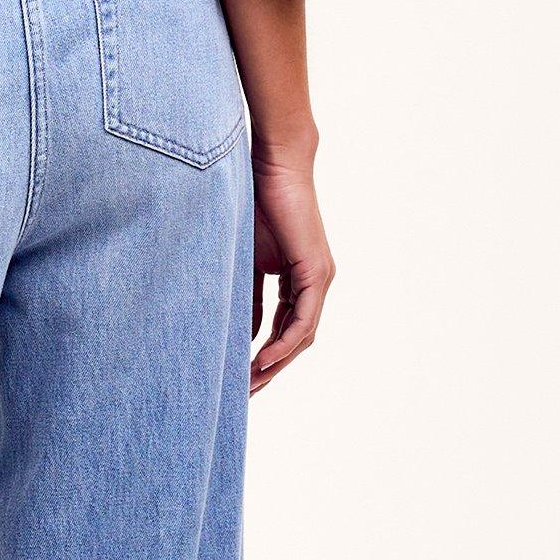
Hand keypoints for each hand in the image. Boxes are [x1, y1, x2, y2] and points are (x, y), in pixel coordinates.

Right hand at [248, 143, 334, 390]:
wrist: (272, 166)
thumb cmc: (254, 201)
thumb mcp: (243, 259)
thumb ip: (245, 295)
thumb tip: (240, 333)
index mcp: (296, 277)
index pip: (283, 327)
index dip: (264, 354)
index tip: (240, 376)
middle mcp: (313, 282)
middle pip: (296, 338)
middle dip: (270, 367)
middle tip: (245, 393)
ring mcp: (318, 278)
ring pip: (302, 334)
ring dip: (277, 363)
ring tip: (251, 385)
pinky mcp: (316, 272)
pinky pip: (303, 319)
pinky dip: (284, 342)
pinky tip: (263, 359)